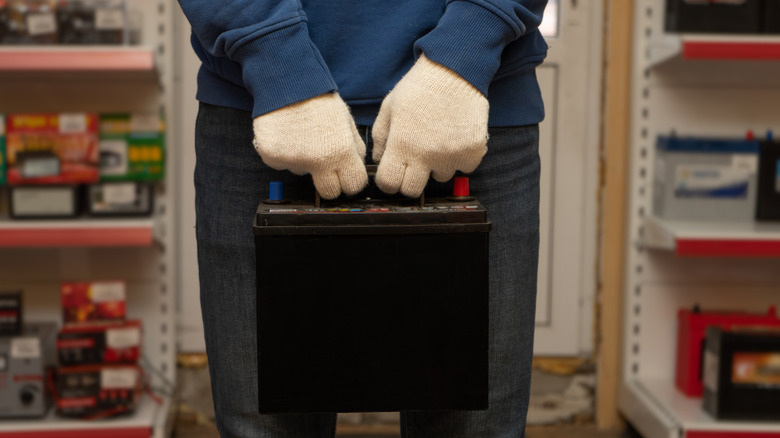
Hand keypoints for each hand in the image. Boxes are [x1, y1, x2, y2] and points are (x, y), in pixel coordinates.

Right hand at [253, 93, 367, 198]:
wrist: (287, 83)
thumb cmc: (319, 100)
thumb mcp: (347, 121)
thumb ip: (355, 148)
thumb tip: (357, 169)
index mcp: (341, 152)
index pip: (353, 185)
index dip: (351, 181)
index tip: (347, 176)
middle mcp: (316, 161)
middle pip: (329, 192)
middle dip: (330, 181)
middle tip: (325, 163)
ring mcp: (292, 161)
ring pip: (303, 174)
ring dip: (305, 162)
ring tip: (303, 136)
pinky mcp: (271, 157)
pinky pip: (283, 165)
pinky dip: (285, 154)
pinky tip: (287, 135)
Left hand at [372, 54, 488, 197]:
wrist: (455, 70)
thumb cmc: (419, 87)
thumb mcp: (389, 108)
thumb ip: (380, 138)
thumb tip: (380, 162)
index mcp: (402, 144)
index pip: (389, 184)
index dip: (388, 181)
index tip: (392, 174)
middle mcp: (426, 154)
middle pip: (413, 190)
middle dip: (410, 179)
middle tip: (414, 163)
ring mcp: (452, 154)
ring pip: (440, 177)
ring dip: (437, 165)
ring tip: (437, 141)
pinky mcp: (473, 150)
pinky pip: (464, 168)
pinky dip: (460, 158)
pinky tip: (454, 138)